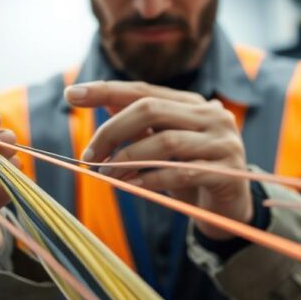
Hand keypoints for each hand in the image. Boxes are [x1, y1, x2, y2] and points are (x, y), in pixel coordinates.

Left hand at [65, 81, 248, 239]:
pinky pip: (180, 172)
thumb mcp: (162, 145)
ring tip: (106, 175)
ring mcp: (223, 142)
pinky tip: (130, 186)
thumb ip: (139, 122)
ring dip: (127, 159)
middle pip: (151, 109)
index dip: (106, 90)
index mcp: (194, 104)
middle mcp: (212, 115)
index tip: (71, 94)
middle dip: (112, 131)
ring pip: (165, 141)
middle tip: (88, 156)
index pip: (143, 90)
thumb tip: (99, 97)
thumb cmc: (191, 173)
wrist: (229, 209)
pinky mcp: (228, 171)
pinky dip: (150, 179)